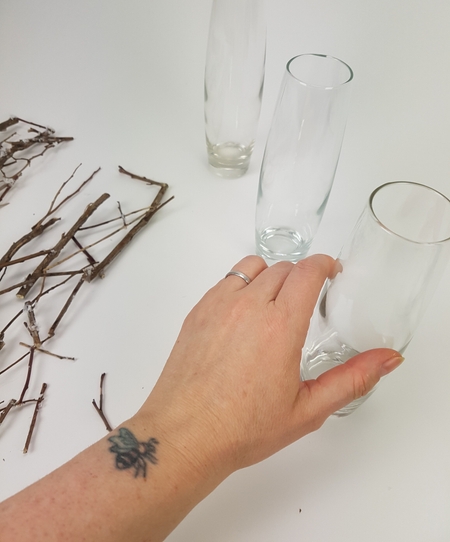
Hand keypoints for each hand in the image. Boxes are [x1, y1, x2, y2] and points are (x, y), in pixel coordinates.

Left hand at [139, 255, 402, 477]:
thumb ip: (352, 379)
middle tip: (307, 298)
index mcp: (280, 325)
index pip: (307, 272)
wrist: (185, 436)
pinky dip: (242, 285)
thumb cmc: (243, 428)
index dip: (324, 264)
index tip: (331, 271)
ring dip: (271, 275)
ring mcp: (218, 305)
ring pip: (253, 267)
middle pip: (283, 267)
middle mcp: (249, 306)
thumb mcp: (308, 409)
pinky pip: (226, 280)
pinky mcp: (197, 311)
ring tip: (275, 301)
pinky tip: (244, 314)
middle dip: (301, 275)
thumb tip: (388, 358)